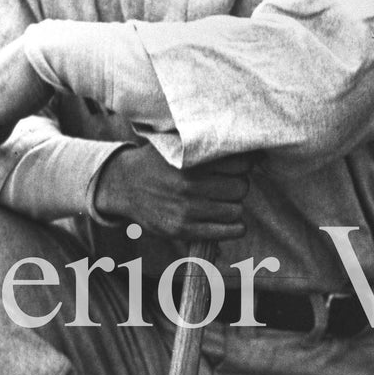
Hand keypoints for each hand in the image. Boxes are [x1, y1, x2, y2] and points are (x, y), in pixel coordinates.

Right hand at [94, 143, 254, 242]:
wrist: (122, 185)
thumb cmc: (157, 161)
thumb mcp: (176, 144)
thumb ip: (205, 143)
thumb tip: (250, 147)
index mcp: (189, 160)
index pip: (239, 162)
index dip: (246, 163)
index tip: (244, 164)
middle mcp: (188, 184)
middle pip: (241, 187)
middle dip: (239, 184)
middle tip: (229, 183)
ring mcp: (186, 209)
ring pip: (236, 210)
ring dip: (234, 205)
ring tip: (223, 200)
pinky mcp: (182, 229)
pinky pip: (226, 231)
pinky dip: (235, 227)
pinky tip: (231, 221)